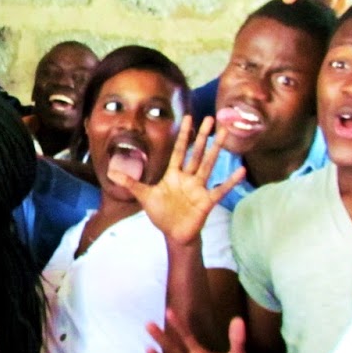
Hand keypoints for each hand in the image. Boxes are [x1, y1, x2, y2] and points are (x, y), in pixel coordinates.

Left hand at [113, 116, 243, 246]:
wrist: (174, 234)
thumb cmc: (162, 214)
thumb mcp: (144, 196)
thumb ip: (130, 182)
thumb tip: (110, 171)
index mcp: (174, 174)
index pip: (180, 150)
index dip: (184, 134)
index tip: (189, 118)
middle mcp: (188, 178)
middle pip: (197, 152)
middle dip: (203, 136)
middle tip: (211, 118)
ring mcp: (199, 188)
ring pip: (208, 165)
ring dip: (217, 149)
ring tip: (225, 133)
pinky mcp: (206, 201)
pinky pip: (220, 189)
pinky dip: (230, 181)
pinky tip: (241, 171)